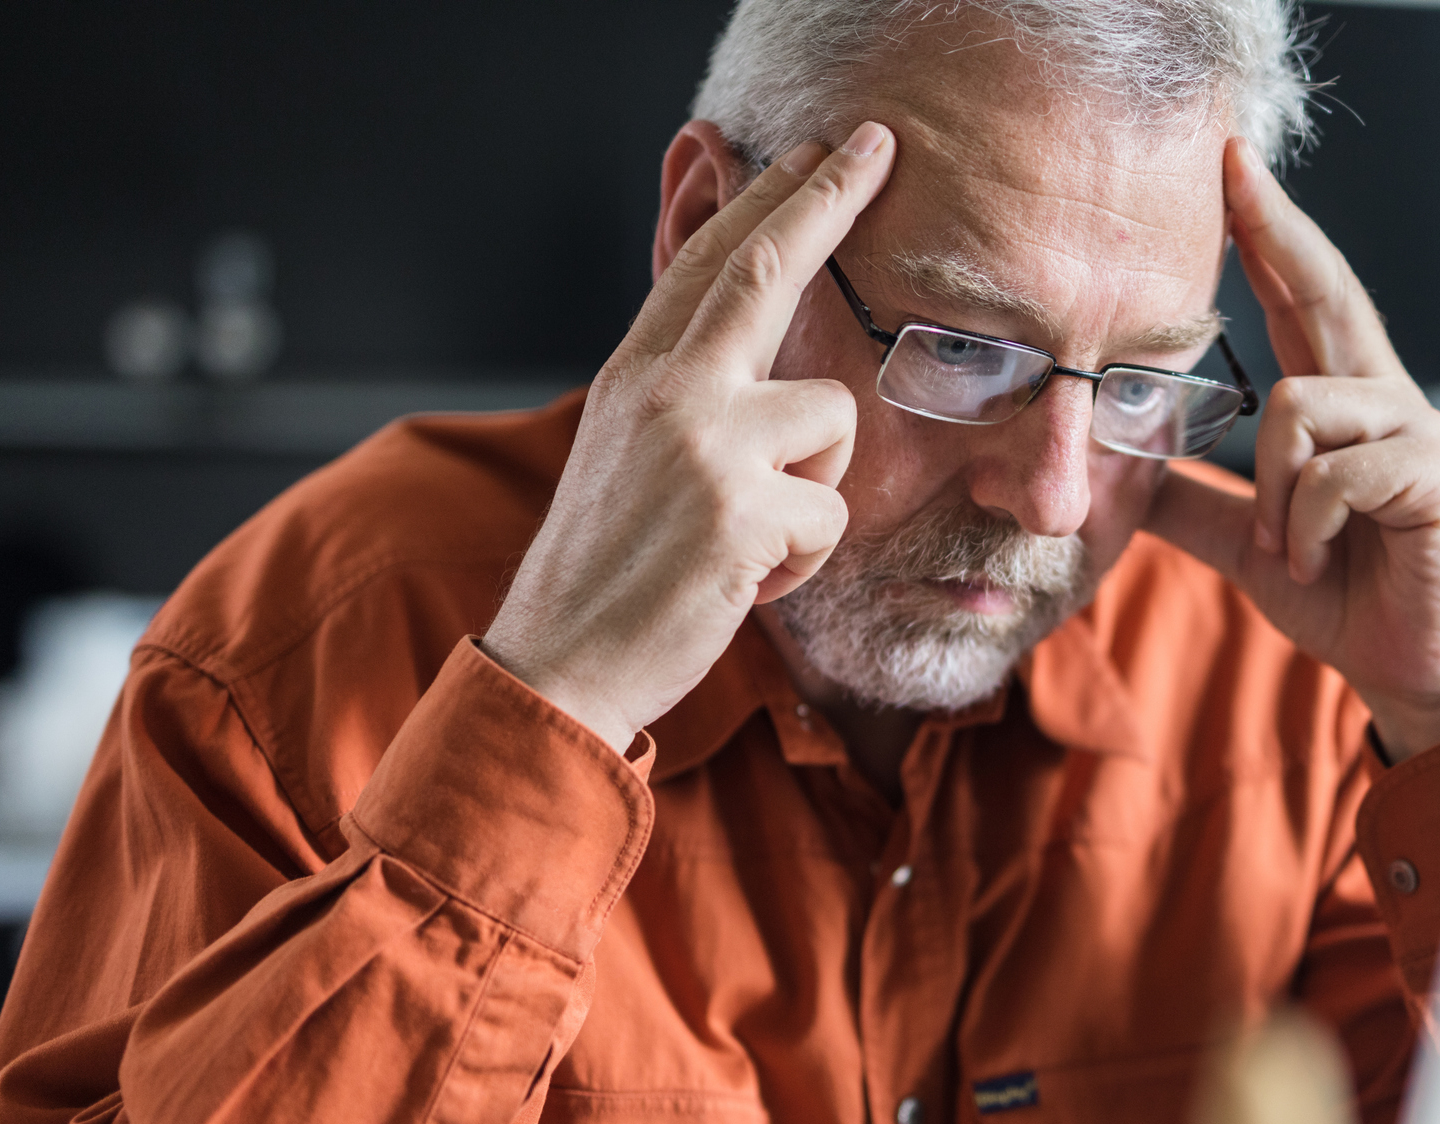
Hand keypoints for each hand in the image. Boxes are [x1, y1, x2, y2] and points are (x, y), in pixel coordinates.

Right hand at [482, 123, 896, 751]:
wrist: (560, 663)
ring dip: (815, 491)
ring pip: (833, 418)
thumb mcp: (627, 458)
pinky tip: (746, 582)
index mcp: (636, 376)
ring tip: (751, 540)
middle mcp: (666, 389)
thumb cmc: (608, 573)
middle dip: (828, 199)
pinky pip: (832, 516)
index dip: (767, 202)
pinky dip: (804, 563)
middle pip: (766, 270)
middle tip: (880, 144)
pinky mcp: (742, 509)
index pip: (708, 264)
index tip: (813, 153)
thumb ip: (684, 399)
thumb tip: (749, 358)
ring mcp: (703, 443)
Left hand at [1143, 138, 1439, 759]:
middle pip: (1327, 291)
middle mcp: (1386, 399)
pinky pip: (1332, 473)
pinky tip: (1317, 563)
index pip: (1300, 299)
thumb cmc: (1345, 601)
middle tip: (1230, 165)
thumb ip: (1196, 501)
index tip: (1232, 170)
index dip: (1268, 234)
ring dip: (1271, 490)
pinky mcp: (1434, 473)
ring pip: (1300, 405)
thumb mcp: (1251, 544)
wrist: (1410, 673)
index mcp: (1343, 406)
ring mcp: (1416, 431)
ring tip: (1288, 548)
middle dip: (1277, 229)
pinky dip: (1303, 528)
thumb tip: (1123, 470)